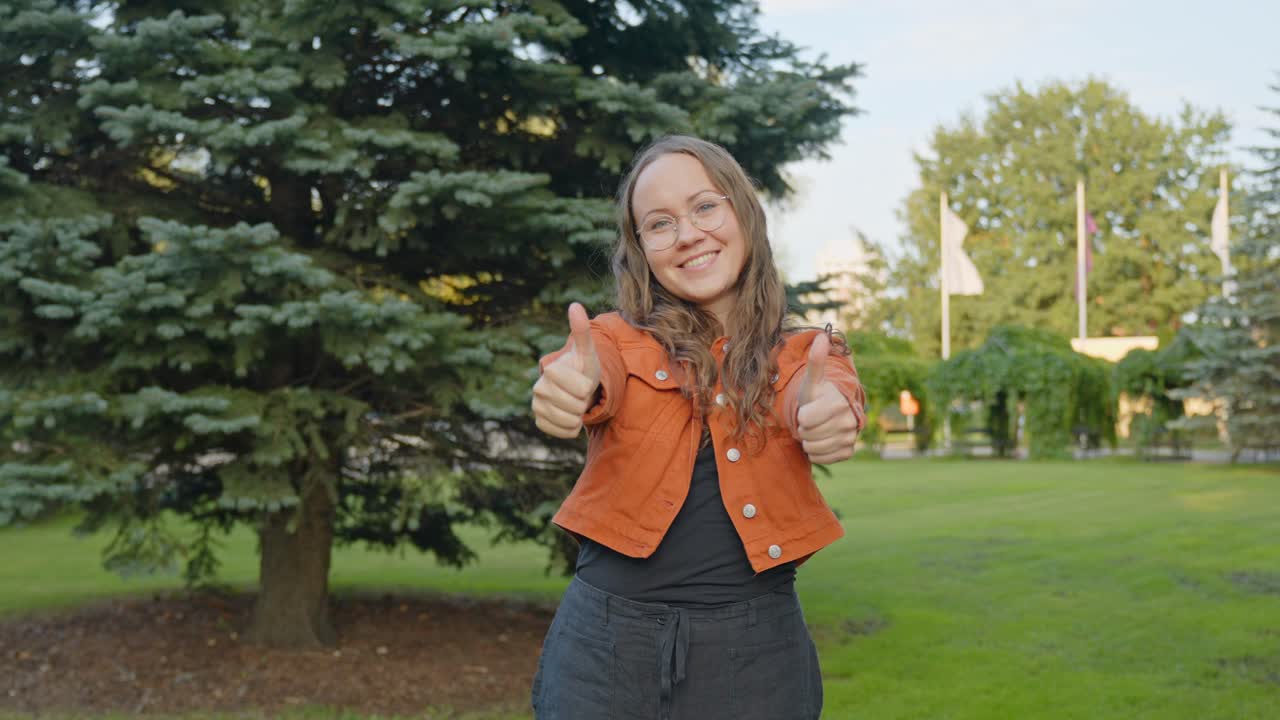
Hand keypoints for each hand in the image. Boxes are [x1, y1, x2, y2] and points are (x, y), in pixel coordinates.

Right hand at [532, 303, 602, 438]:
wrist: (576, 387)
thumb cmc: (582, 367)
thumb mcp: (587, 351)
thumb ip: (581, 331)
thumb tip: (575, 305)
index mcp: (550, 370)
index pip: (580, 389)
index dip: (587, 387)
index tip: (583, 380)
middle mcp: (538, 388)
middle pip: (574, 406)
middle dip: (583, 402)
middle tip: (579, 394)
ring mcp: (537, 406)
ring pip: (569, 421)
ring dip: (579, 415)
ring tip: (575, 404)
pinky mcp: (539, 422)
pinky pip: (563, 433)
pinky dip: (572, 428)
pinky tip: (570, 416)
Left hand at [795, 333, 858, 463]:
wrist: (830, 413)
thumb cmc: (817, 395)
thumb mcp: (812, 380)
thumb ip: (816, 361)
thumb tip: (823, 336)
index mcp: (839, 402)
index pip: (807, 419)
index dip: (802, 416)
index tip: (809, 409)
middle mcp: (849, 420)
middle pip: (809, 435)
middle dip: (805, 429)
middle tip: (812, 420)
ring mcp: (850, 437)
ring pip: (814, 448)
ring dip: (809, 441)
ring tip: (816, 430)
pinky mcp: (848, 451)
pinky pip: (822, 458)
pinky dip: (816, 453)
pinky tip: (821, 441)